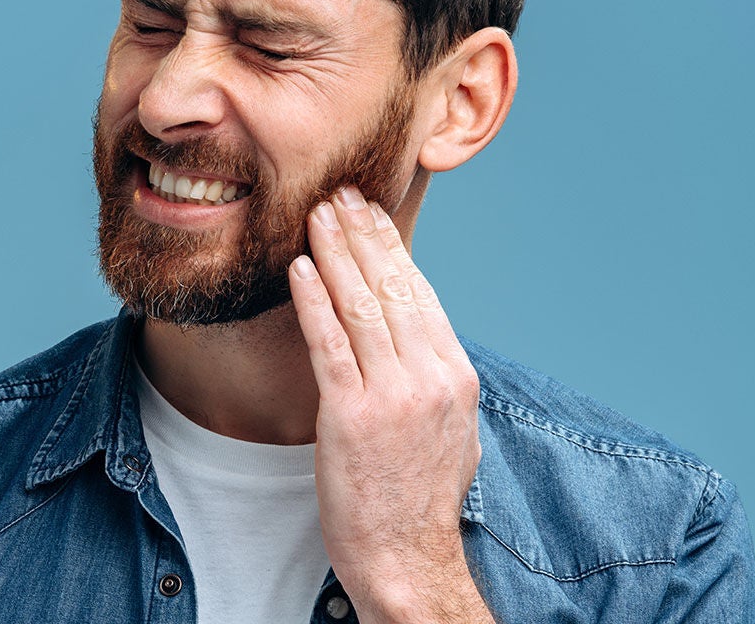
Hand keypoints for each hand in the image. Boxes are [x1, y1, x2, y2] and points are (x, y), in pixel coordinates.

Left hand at [289, 186, 492, 623]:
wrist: (407, 559)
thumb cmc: (420, 500)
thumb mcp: (450, 430)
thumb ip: (435, 379)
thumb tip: (419, 338)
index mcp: (455, 375)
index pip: (420, 293)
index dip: (390, 247)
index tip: (369, 213)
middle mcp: (430, 377)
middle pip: (392, 288)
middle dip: (362, 234)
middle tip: (338, 194)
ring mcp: (393, 395)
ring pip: (361, 306)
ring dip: (335, 253)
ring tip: (316, 216)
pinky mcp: (352, 416)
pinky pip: (329, 344)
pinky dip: (313, 301)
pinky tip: (299, 270)